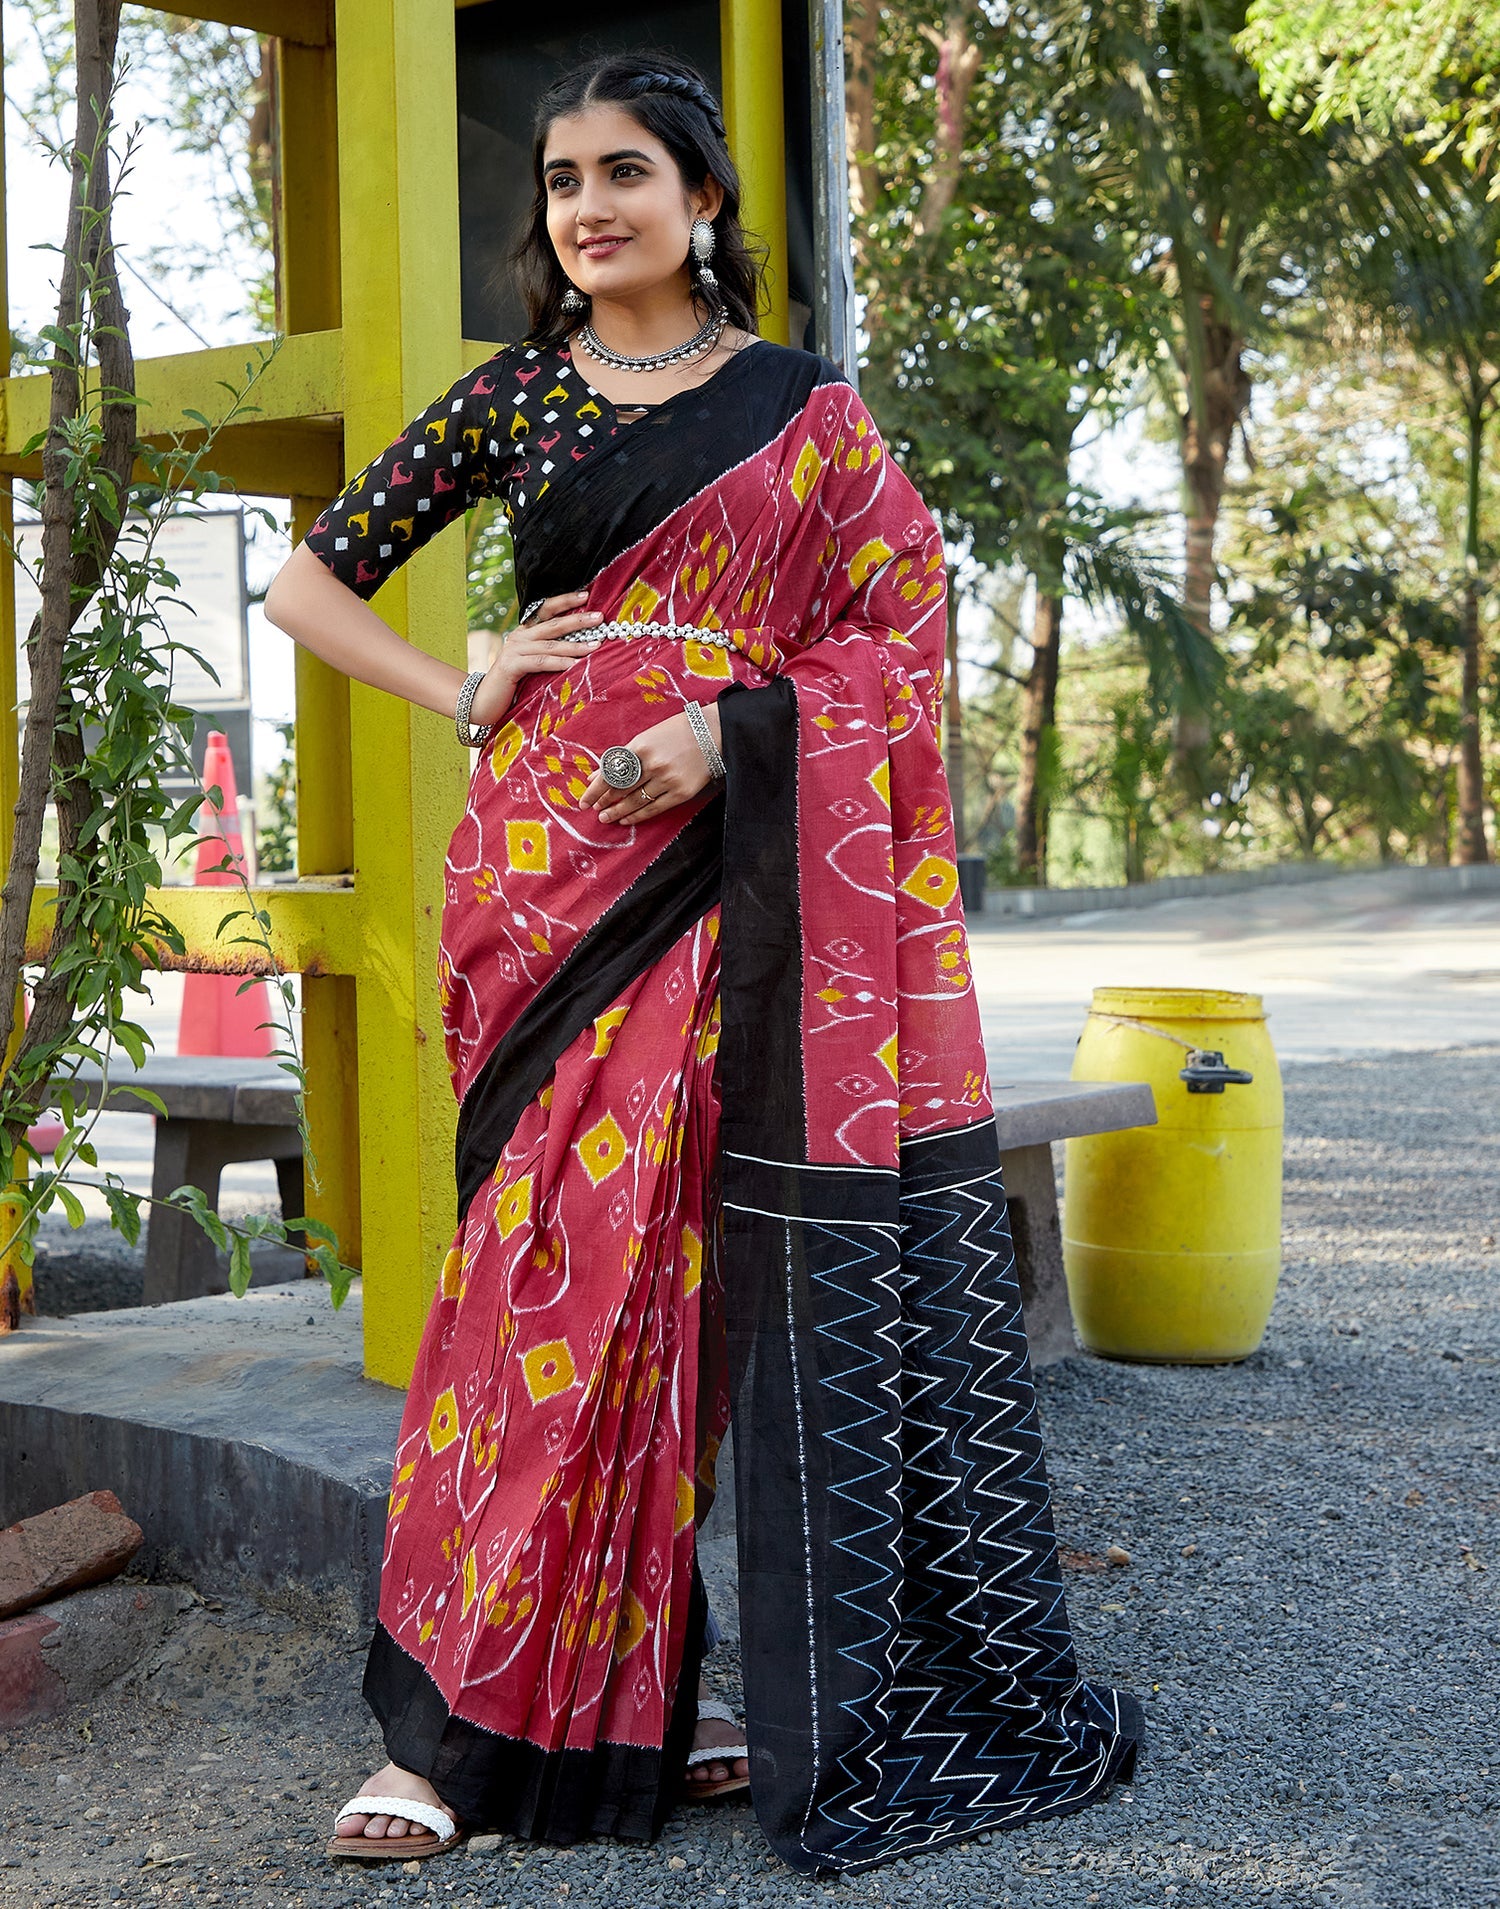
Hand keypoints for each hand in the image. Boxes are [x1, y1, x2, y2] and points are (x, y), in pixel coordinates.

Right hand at [468, 592, 603, 727]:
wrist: (484, 701)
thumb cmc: (514, 685)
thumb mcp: (533, 664)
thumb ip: (549, 653)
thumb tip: (582, 648)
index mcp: (525, 632)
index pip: (545, 609)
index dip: (565, 601)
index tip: (586, 595)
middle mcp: (519, 637)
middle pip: (552, 624)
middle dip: (577, 620)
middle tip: (599, 617)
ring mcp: (514, 650)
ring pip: (550, 644)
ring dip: (575, 645)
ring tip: (596, 645)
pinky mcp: (511, 666)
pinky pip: (541, 662)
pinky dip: (561, 664)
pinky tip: (576, 666)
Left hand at [580, 703, 723, 824]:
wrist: (713, 734)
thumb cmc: (676, 732)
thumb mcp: (646, 738)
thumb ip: (621, 757)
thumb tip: (597, 775)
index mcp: (640, 747)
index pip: (610, 774)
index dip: (594, 790)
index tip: (584, 801)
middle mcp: (653, 765)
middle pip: (621, 790)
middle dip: (605, 802)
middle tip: (595, 810)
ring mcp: (667, 780)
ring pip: (635, 802)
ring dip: (618, 812)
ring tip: (606, 818)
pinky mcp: (681, 793)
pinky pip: (654, 808)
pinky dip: (637, 816)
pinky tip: (626, 819)